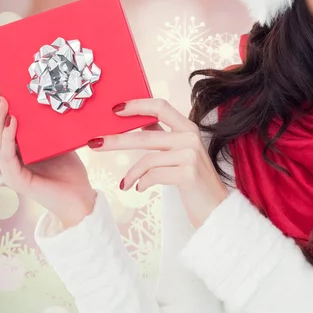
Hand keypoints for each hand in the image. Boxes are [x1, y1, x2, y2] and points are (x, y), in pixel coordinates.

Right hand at [0, 83, 96, 225]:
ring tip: (3, 102)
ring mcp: (12, 171)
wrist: (80, 198)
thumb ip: (53, 128)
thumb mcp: (61, 143)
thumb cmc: (71, 172)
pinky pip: (8, 156)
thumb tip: (54, 102)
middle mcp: (12, 161)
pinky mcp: (17, 180)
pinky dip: (9, 139)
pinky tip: (13, 124)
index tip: (0, 86)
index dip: (2, 108)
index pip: (6, 126)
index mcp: (20, 152)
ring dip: (0, 121)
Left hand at [87, 98, 229, 228]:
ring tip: (124, 183)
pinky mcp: (187, 173)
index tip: (115, 109)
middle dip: (116, 139)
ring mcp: (190, 155)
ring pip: (147, 158)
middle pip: (145, 134)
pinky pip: (153, 175)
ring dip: (130, 173)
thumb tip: (141, 121)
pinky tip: (140, 189)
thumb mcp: (181, 152)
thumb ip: (164, 135)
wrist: (217, 208)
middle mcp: (190, 137)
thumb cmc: (194, 180)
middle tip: (95, 142)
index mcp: (188, 127)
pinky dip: (142, 183)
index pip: (160, 106)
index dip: (137, 105)